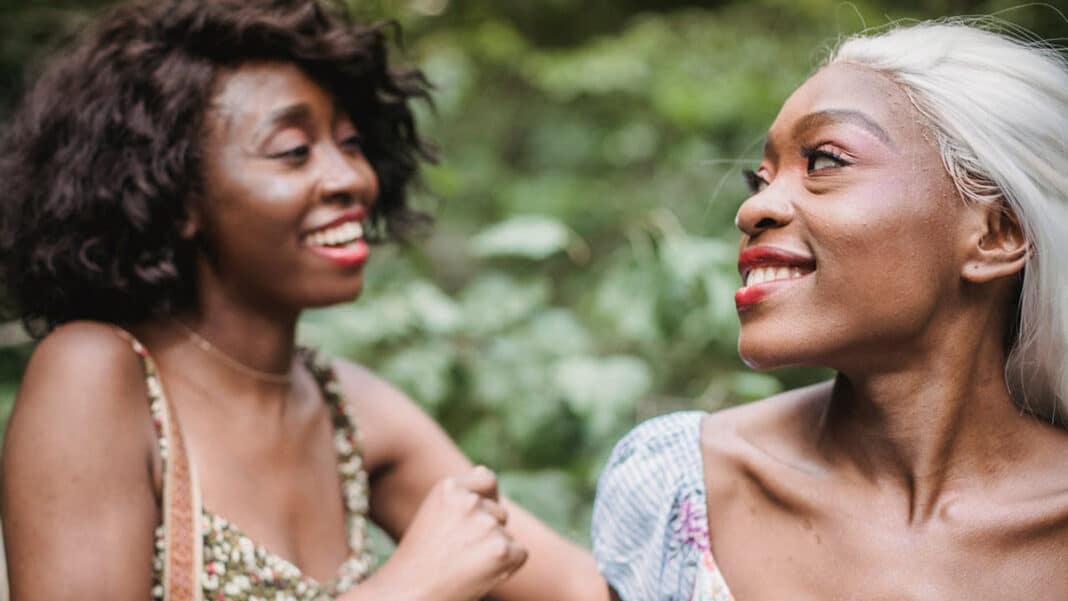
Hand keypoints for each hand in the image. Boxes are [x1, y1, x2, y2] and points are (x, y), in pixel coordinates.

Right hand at [372, 466, 527, 600]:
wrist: (410, 594)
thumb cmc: (421, 558)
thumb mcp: (434, 513)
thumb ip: (462, 493)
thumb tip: (484, 470)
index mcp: (449, 487)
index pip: (488, 480)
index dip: (484, 502)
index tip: (464, 523)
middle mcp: (469, 502)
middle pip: (499, 512)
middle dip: (487, 531)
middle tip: (456, 553)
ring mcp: (486, 526)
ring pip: (507, 535)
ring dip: (494, 550)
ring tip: (463, 565)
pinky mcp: (502, 550)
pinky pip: (520, 553)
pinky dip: (507, 567)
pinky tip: (479, 575)